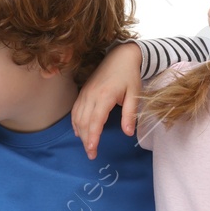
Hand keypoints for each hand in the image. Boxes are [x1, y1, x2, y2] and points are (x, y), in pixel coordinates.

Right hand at [72, 42, 142, 159]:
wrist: (121, 56)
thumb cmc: (129, 75)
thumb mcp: (134, 94)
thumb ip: (129, 114)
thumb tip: (128, 133)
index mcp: (105, 96)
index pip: (95, 121)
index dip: (93, 138)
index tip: (93, 151)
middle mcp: (91, 95)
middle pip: (84, 122)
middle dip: (86, 140)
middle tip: (91, 154)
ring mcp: (85, 93)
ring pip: (77, 117)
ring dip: (81, 133)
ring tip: (87, 146)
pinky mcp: (83, 92)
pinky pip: (75, 110)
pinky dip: (75, 122)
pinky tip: (79, 132)